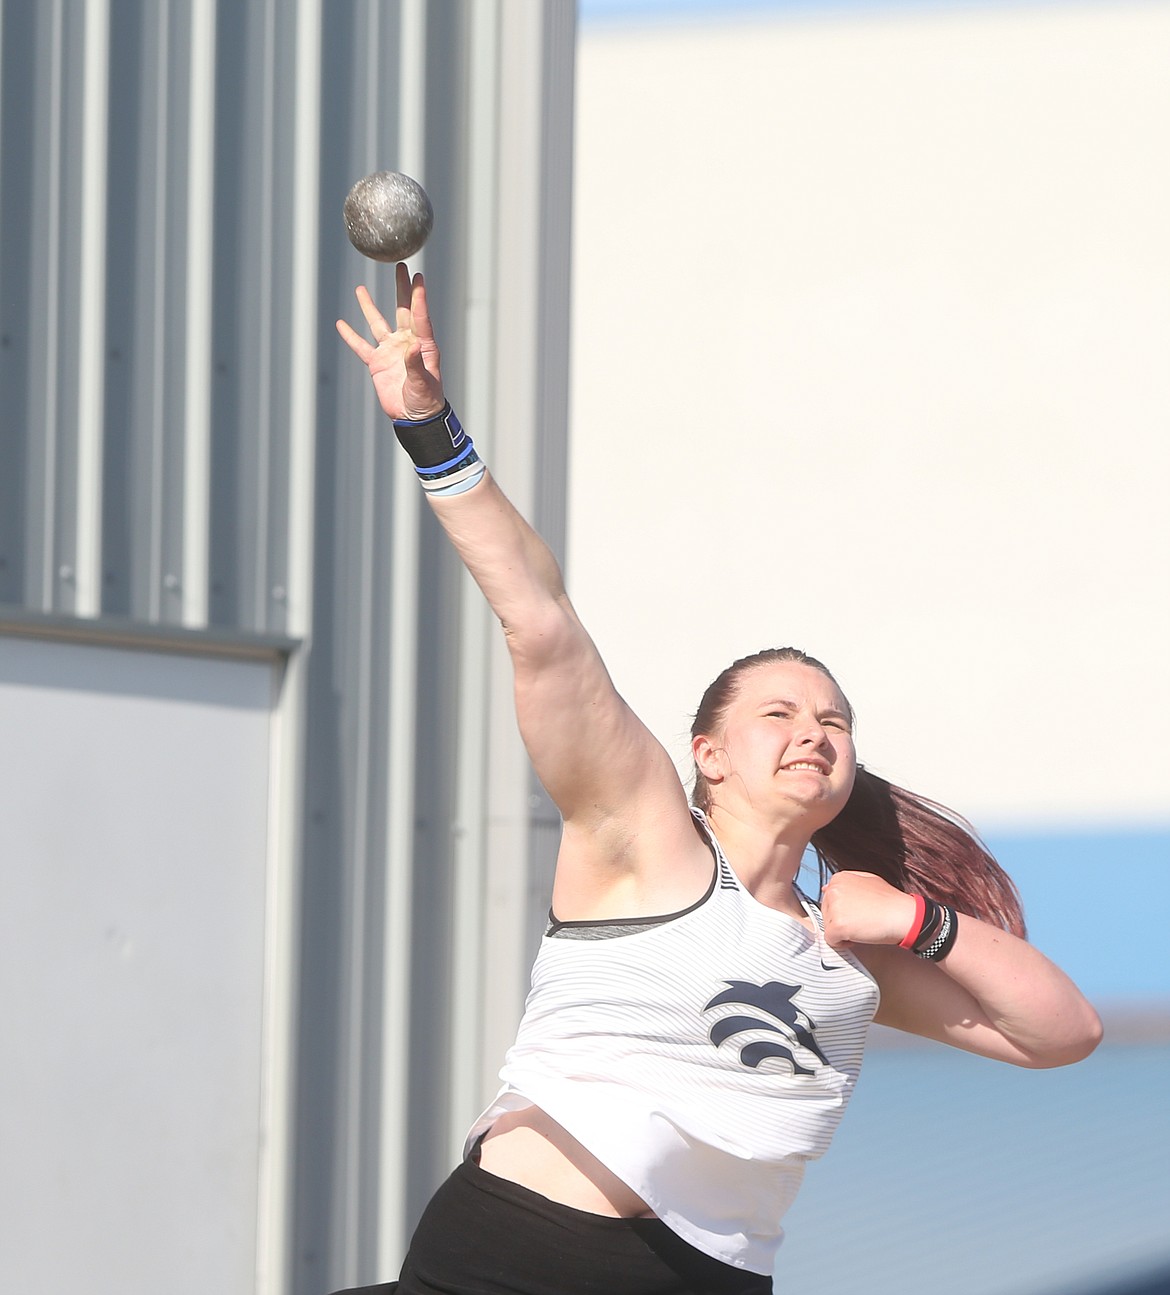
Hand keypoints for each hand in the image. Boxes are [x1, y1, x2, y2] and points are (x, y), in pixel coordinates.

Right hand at [335, 263, 444, 420]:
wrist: (414, 417)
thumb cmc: (426, 400)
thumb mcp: (423, 383)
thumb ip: (417, 364)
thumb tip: (413, 346)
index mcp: (423, 345)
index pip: (420, 316)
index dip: (419, 297)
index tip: (418, 277)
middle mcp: (407, 342)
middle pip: (402, 309)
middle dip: (401, 289)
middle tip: (401, 267)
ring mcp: (391, 351)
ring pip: (377, 323)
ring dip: (369, 306)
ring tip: (360, 288)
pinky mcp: (377, 363)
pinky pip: (361, 347)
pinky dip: (351, 336)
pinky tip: (341, 324)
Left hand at [820, 870, 918, 949]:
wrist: (903, 915)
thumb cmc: (890, 901)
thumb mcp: (868, 880)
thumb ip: (848, 882)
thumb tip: (826, 889)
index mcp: (839, 879)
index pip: (828, 900)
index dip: (843, 911)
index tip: (857, 914)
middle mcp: (833, 890)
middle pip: (826, 914)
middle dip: (841, 921)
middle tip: (861, 922)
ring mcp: (834, 908)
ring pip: (828, 927)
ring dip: (842, 932)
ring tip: (862, 928)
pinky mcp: (837, 926)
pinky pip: (831, 940)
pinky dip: (843, 944)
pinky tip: (858, 938)